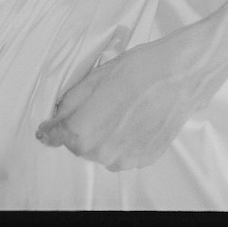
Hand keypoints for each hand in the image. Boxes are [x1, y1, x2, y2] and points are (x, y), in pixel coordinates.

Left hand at [35, 29, 219, 171]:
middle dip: (78, 128)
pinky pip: (123, 153)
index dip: (50, 131)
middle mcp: (105, 152)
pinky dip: (121, 139)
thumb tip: (57, 116)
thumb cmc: (142, 68)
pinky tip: (132, 116)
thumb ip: (72, 101)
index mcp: (87, 131)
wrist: (183, 73)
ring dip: (100, 135)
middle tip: (91, 103)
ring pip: (101, 151)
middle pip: (80, 145)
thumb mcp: (97, 76)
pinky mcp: (147, 158)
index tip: (45, 128)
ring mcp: (128, 159)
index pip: (59, 137)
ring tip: (117, 107)